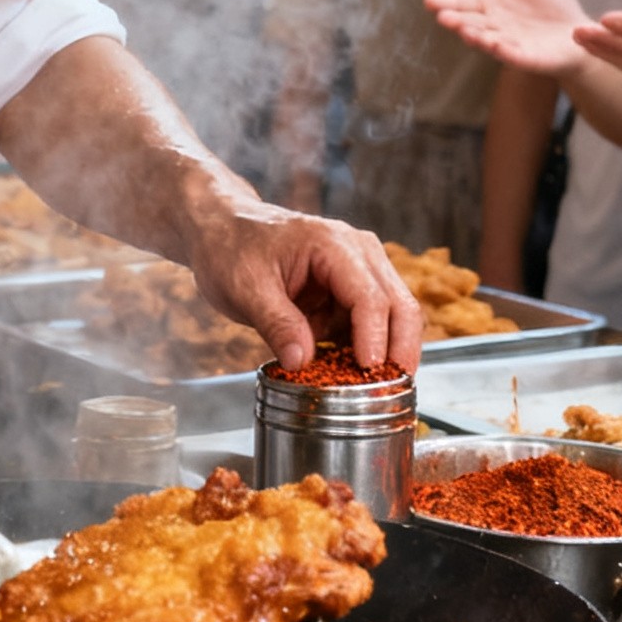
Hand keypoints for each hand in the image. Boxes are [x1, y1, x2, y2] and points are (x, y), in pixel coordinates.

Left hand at [180, 181, 424, 373]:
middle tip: (390, 392)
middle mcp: (357, 252)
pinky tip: (349, 373)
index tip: (368, 372)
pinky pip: (370, 324)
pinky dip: (364, 349)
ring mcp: (359, 269)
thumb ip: (276, 323)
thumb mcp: (245, 287)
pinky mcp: (350, 290)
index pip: (369, 296)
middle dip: (399, 350)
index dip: (374, 338)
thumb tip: (301, 362)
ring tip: (370, 391)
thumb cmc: (231, 247)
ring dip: (385, 353)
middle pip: (399, 305)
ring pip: (394, 316)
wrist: (222, 229)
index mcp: (333, 244)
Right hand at [426, 0, 592, 76]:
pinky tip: (497, 45)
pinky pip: (514, 56)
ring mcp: (509, 43)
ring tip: (466, 31)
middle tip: (444, 17)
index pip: (464, 2)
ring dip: (476, 37)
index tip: (430, 1)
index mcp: (489, 4)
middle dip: (457, 21)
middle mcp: (494, 25)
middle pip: (471, 22)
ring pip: (488, 40)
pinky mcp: (527, 59)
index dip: (448, 2)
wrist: (577, 30)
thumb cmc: (547, 3)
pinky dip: (505, 52)